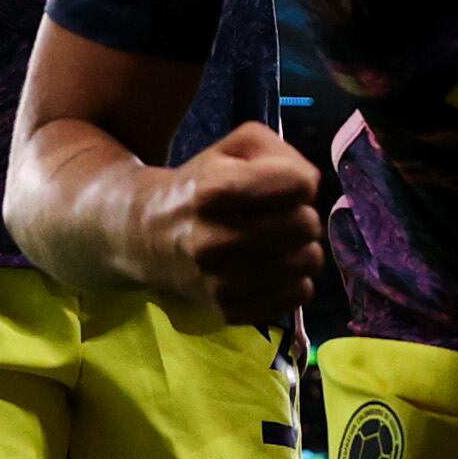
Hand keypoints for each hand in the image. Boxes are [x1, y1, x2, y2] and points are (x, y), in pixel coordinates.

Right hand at [131, 121, 324, 325]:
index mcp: (214, 191)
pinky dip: (293, 280)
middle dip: (301, 216)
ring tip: (276, 243)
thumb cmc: (202, 186)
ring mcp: (220, 280)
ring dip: (301, 249)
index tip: (280, 187)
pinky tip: (270, 270)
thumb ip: (281, 153)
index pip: (299, 185)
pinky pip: (298, 294)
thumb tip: (309, 186)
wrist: (148, 236)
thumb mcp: (233, 148)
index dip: (298, 182)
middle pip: (306, 225)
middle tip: (278, 217)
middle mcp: (213, 239)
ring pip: (308, 262)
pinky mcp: (230, 309)